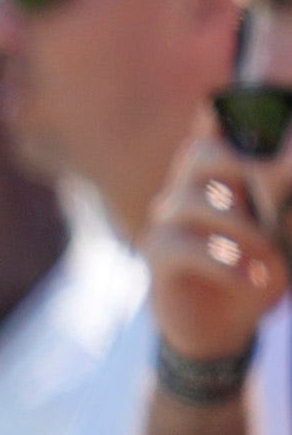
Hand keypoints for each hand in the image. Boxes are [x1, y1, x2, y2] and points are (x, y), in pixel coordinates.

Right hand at [143, 120, 289, 362]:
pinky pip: (184, 247)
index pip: (216, 119)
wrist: (224, 324)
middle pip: (201, 153)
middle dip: (247, 169)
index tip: (270, 122)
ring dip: (243, 229)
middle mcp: (188, 185)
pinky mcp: (156, 255)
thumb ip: (285, 193)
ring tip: (271, 258)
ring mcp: (168, 219)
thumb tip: (286, 170)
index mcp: (221, 169)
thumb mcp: (284, 227)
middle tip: (281, 196)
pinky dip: (225, 263)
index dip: (234, 110)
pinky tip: (253, 278)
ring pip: (193, 201)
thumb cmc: (260, 265)